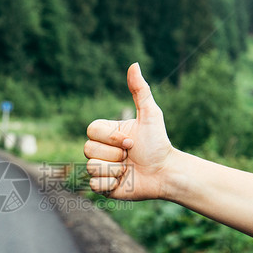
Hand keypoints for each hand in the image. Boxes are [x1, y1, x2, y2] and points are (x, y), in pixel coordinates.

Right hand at [84, 63, 174, 200]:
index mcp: (107, 133)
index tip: (130, 141)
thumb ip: (140, 90)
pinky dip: (111, 183)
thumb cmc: (158, 144)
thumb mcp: (150, 115)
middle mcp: (101, 150)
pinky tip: (124, 181)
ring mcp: (101, 169)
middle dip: (114, 154)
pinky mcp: (103, 187)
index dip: (110, 138)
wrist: (165, 173)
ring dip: (115, 169)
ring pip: (91, 167)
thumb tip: (134, 64)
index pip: (91, 131)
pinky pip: (94, 185)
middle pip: (87, 149)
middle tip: (130, 156)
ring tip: (129, 169)